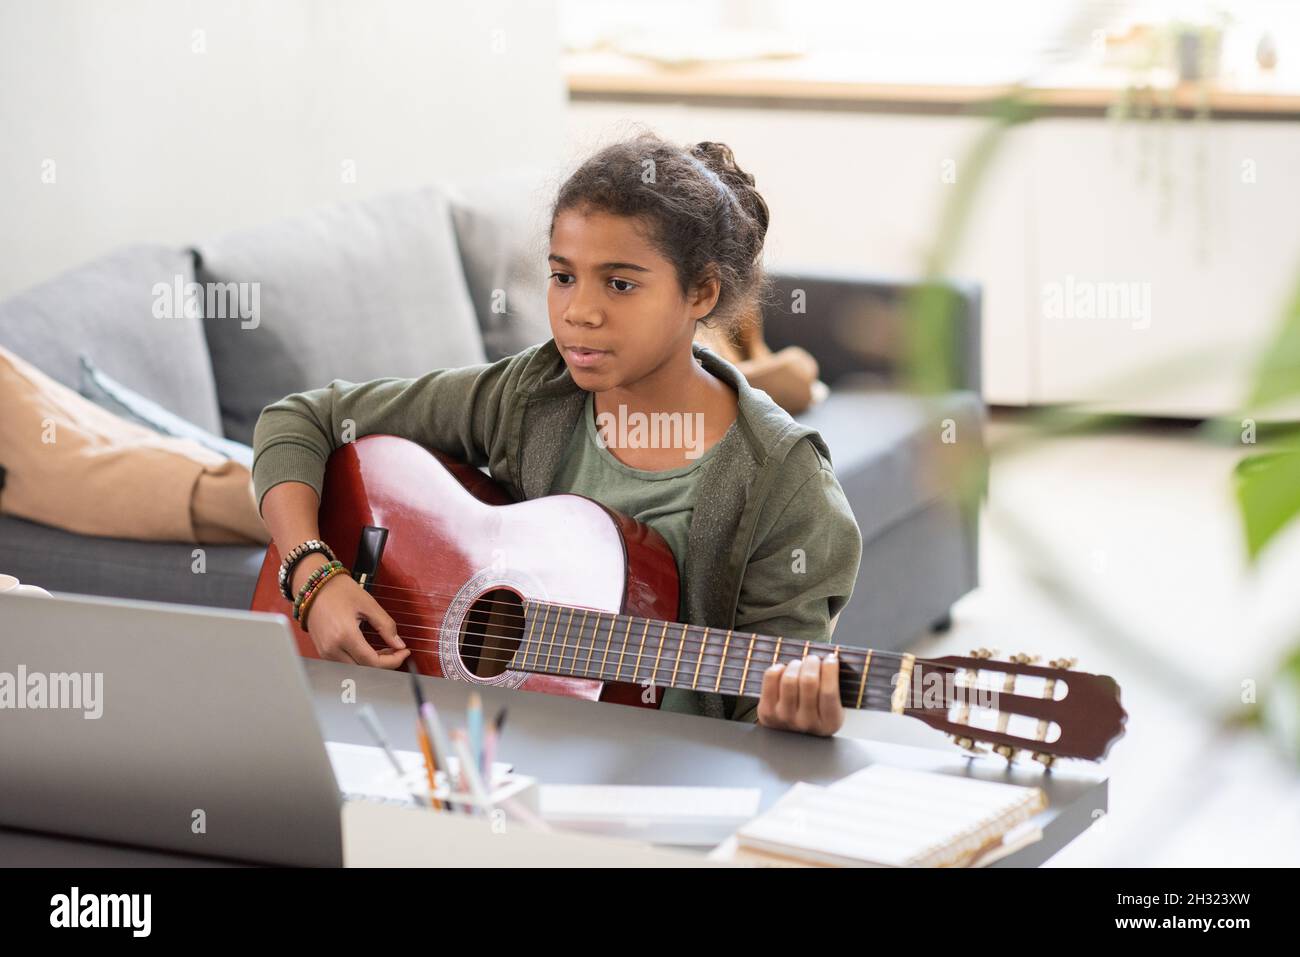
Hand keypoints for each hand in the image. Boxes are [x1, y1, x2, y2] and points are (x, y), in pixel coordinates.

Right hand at [293, 557, 410, 668]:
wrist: (314, 586)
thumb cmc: (339, 591)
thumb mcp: (368, 604)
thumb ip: (386, 626)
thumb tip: (399, 644)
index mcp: (344, 635)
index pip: (373, 662)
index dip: (393, 661)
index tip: (404, 652)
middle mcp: (332, 648)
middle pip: (364, 670)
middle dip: (385, 664)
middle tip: (397, 650)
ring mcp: (325, 652)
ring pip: (354, 669)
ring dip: (372, 664)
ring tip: (385, 650)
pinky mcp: (323, 652)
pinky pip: (345, 664)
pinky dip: (360, 661)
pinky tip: (369, 650)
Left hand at [756, 653, 843, 735]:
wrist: (789, 736)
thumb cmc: (815, 714)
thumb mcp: (833, 708)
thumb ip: (835, 688)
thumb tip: (832, 658)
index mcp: (829, 722)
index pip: (829, 692)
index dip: (830, 670)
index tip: (831, 658)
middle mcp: (806, 723)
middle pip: (809, 681)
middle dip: (812, 662)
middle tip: (813, 659)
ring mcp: (784, 718)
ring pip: (789, 679)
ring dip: (796, 664)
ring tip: (799, 664)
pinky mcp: (767, 711)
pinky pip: (771, 678)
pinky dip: (778, 668)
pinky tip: (784, 670)